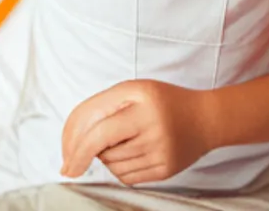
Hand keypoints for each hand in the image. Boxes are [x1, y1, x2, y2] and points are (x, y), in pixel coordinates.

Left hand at [61, 80, 215, 185]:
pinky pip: (127, 177)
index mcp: (141, 96)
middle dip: (81, 155)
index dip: (74, 143)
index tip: (64, 155)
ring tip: (117, 143)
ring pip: (112, 164)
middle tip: (70, 163)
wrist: (204, 119)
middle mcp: (151, 123)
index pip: (97, 126)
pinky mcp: (166, 169)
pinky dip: (118, 169)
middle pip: (102, 148)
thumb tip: (74, 141)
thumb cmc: (161, 101)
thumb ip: (103, 106)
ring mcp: (160, 148)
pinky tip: (128, 155)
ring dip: (103, 157)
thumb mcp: (133, 90)